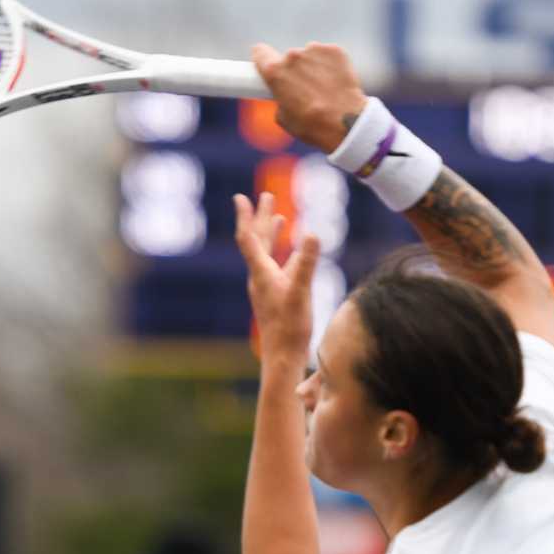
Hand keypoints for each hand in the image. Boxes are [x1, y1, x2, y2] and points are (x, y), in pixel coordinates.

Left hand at [233, 191, 319, 366]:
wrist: (282, 357)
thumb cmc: (290, 328)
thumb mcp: (301, 292)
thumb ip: (306, 263)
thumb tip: (312, 233)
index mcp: (261, 273)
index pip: (249, 238)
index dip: (246, 216)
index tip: (241, 197)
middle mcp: (259, 277)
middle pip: (257, 241)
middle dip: (261, 217)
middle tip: (264, 196)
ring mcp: (266, 287)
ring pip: (266, 254)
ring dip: (271, 234)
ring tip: (278, 217)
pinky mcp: (274, 297)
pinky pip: (276, 267)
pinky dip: (282, 254)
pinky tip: (291, 254)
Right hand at [250, 42, 366, 153]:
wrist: (346, 123)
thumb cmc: (312, 124)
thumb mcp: (283, 118)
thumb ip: (279, 97)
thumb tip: (285, 93)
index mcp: (275, 71)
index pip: (260, 53)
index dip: (263, 60)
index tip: (267, 65)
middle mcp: (293, 55)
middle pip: (289, 58)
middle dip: (294, 71)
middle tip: (305, 91)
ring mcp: (315, 50)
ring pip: (310, 56)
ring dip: (313, 68)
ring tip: (324, 90)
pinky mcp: (335, 51)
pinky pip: (328, 56)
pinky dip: (331, 66)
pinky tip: (336, 83)